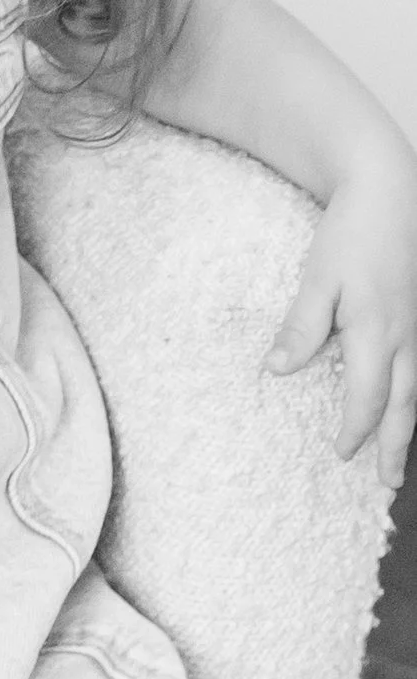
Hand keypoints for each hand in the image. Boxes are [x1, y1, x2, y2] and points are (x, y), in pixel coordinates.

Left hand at [265, 158, 416, 488]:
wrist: (391, 192)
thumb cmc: (351, 234)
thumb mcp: (317, 278)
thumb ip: (301, 327)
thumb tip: (276, 371)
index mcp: (375, 333)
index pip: (367, 399)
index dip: (354, 430)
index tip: (339, 454)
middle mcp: (405, 337)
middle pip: (403, 407)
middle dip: (394, 447)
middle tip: (387, 485)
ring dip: (408, 428)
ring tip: (398, 460)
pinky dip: (413, 396)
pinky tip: (405, 406)